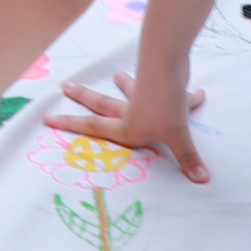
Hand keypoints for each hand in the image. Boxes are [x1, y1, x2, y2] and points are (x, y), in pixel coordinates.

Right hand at [49, 73, 212, 184]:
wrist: (170, 70)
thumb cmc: (165, 107)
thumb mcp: (176, 136)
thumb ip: (187, 159)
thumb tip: (202, 180)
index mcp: (127, 126)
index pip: (93, 127)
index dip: (69, 125)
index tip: (47, 118)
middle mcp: (131, 110)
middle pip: (103, 104)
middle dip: (84, 97)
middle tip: (66, 87)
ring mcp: (144, 95)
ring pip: (131, 89)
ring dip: (125, 84)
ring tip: (117, 75)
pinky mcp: (162, 85)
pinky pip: (173, 92)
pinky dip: (186, 93)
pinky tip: (198, 91)